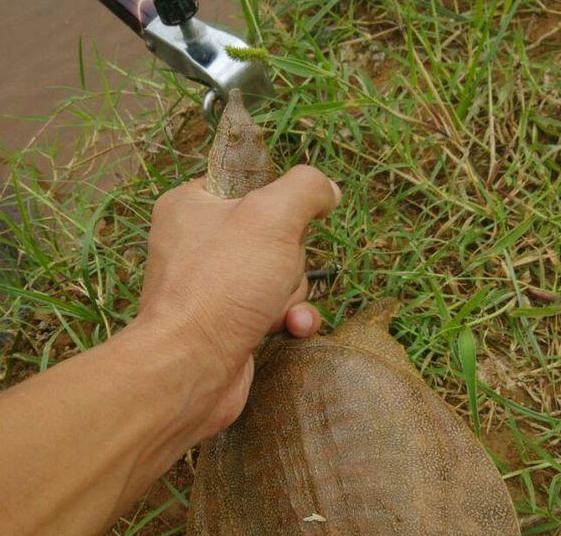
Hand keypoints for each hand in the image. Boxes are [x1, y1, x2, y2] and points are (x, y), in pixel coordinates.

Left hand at [135, 165, 340, 441]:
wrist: (191, 366)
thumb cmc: (224, 281)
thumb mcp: (272, 215)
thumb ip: (305, 189)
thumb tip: (328, 190)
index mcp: (192, 205)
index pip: (249, 184)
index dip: (276, 202)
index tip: (285, 221)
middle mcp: (198, 242)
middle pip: (274, 234)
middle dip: (287, 260)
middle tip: (273, 273)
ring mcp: (213, 285)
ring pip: (279, 273)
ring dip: (290, 292)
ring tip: (273, 309)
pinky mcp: (229, 320)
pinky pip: (274, 307)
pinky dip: (289, 317)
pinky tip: (292, 328)